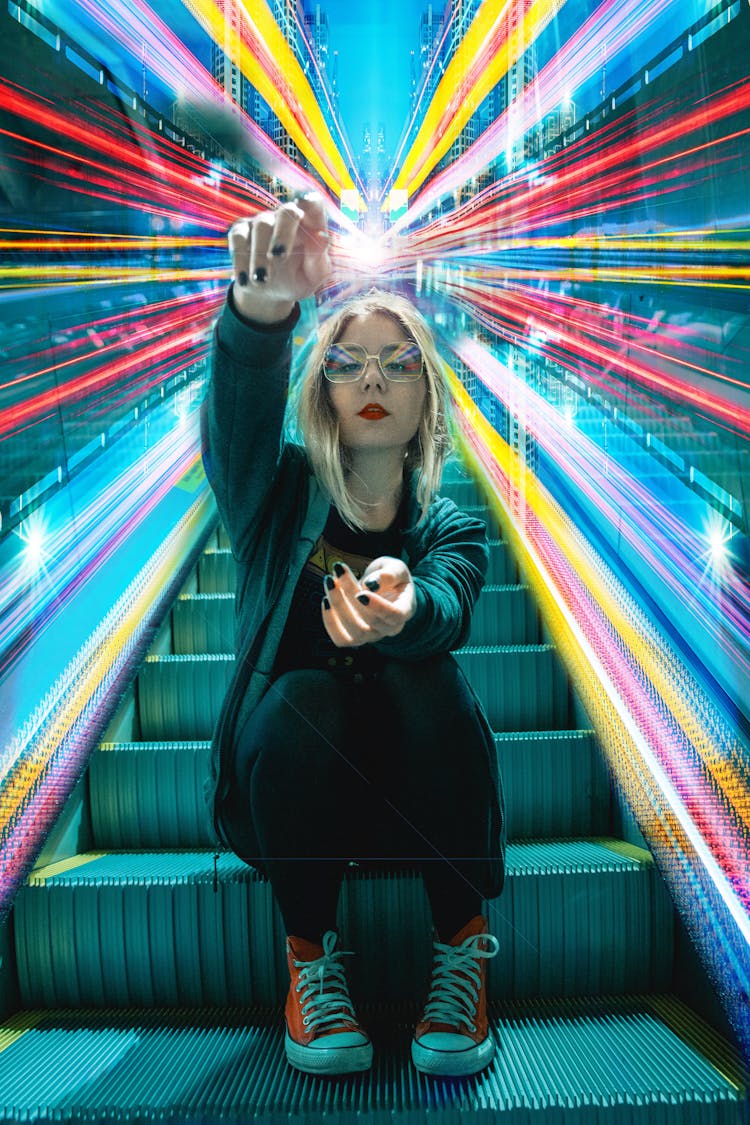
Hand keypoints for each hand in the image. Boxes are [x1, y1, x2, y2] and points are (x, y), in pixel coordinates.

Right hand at [228, 193, 331, 322]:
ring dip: (260, 255)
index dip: (311, 201)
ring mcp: (262, 221)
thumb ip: (318, 258)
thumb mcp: (313, 276)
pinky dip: (241, 260)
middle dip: (283, 233)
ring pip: (262, 226)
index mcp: (310, 224)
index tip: (306, 204)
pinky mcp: (241, 230)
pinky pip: (238, 237)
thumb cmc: (300, 280)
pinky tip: (245, 280)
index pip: (314, 205)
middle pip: (287, 212)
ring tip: (261, 281)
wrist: (272, 294)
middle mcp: (286, 217)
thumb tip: (322, 236)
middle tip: (278, 258)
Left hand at [321, 557, 416, 647]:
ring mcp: (372, 636)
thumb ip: (389, 574)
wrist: (382, 589)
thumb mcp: (396, 567)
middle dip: (350, 594)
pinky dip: (330, 621)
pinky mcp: (354, 638)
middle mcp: (390, 628)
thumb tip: (371, 584)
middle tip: (339, 570)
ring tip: (330, 581)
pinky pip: (341, 638)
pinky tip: (326, 600)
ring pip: (355, 632)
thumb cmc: (391, 577)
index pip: (395, 616)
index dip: (378, 607)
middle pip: (371, 622)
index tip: (361, 592)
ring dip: (338, 605)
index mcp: (405, 609)